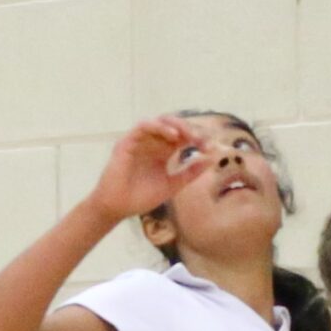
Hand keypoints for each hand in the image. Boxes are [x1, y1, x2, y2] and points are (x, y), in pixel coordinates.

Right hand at [85, 116, 214, 222]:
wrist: (117, 208)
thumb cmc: (140, 198)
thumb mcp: (172, 185)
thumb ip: (190, 173)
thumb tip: (212, 159)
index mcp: (163, 151)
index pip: (184, 137)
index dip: (199, 138)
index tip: (212, 147)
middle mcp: (153, 143)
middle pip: (175, 125)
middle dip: (191, 129)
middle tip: (203, 139)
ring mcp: (140, 141)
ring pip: (161, 121)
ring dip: (177, 125)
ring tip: (190, 135)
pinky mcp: (127, 142)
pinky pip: (143, 126)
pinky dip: (159, 126)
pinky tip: (172, 135)